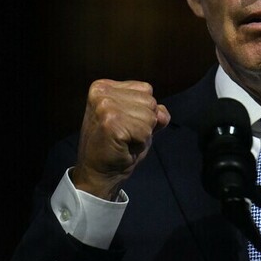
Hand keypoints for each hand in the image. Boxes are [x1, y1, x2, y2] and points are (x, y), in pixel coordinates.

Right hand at [72, 79, 170, 199]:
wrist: (97, 174)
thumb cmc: (118, 147)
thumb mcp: (137, 121)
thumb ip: (153, 111)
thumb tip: (162, 114)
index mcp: (103, 87)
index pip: (146, 89)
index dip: (143, 111)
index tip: (123, 124)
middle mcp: (102, 93)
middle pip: (150, 101)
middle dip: (144, 122)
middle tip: (124, 135)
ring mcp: (105, 107)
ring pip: (150, 116)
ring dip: (143, 134)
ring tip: (124, 141)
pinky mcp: (111, 123)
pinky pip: (146, 131)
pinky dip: (140, 144)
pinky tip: (123, 148)